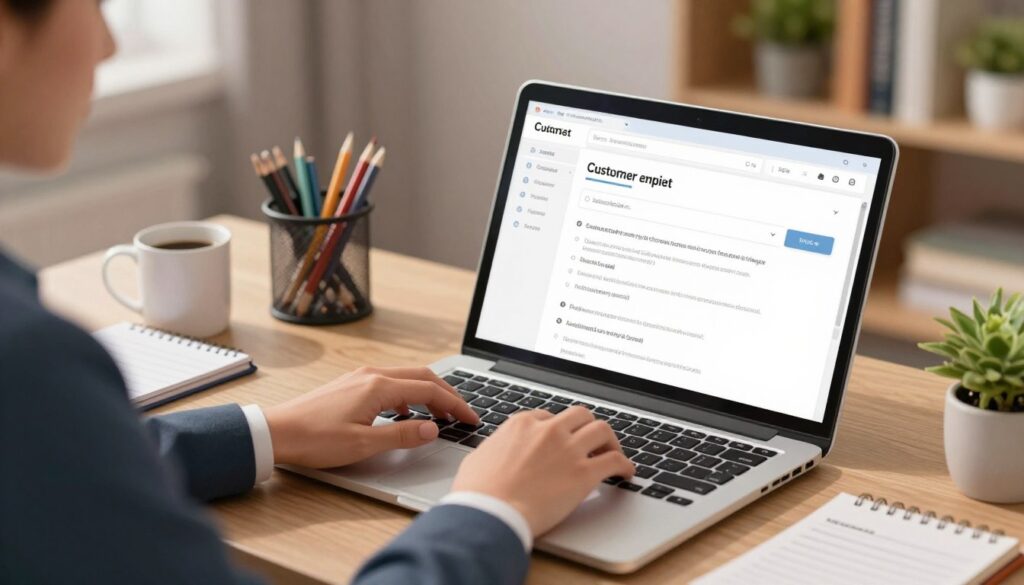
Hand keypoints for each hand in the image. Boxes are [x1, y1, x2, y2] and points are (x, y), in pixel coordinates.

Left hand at [263, 366, 478, 467]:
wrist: (275, 432)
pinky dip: (409, 392)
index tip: (471, 417)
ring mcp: (359, 377)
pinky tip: (407, 410)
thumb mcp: (363, 444)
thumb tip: (433, 429)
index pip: (430, 389)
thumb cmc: (314, 440)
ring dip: (428, 391)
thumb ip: (402, 435)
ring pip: (406, 376)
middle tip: (463, 412)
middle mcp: (371, 374)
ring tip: (441, 412)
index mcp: (378, 386)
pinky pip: (390, 381)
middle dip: (447, 393)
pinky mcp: (350, 384)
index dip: (455, 404)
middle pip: (422, 376)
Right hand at [451, 406, 634, 536]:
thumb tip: (496, 452)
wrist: (490, 513)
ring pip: (602, 430)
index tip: (562, 440)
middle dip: (587, 426)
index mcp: (522, 424)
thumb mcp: (479, 458)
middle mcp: (548, 431)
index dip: (558, 429)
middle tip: (592, 441)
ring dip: (610, 441)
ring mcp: (568, 450)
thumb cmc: (478, 492)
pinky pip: (614, 461)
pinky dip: (625, 465)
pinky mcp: (583, 474)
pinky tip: (626, 473)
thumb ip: (495, 448)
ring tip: (613, 453)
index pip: (549, 417)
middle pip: (580, 416)